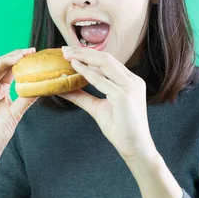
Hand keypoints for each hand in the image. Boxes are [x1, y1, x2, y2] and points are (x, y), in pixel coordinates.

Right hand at [0, 47, 37, 166]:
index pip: (8, 70)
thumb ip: (26, 99)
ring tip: (17, 56)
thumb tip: (42, 87)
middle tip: (29, 52)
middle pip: (0, 67)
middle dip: (14, 57)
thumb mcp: (16, 112)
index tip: (34, 54)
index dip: (20, 61)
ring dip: (2, 61)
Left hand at [58, 46, 156, 162]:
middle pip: (106, 58)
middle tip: (64, 50)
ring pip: (105, 64)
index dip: (88, 54)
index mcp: (130, 81)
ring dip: (84, 58)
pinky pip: (102, 81)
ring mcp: (130, 87)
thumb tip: (63, 89)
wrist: (135, 147)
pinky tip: (75, 68)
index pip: (107, 61)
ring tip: (67, 56)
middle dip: (83, 52)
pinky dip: (87, 73)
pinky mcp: (125, 97)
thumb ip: (82, 96)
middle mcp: (132, 80)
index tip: (70, 52)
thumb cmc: (120, 128)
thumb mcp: (97, 108)